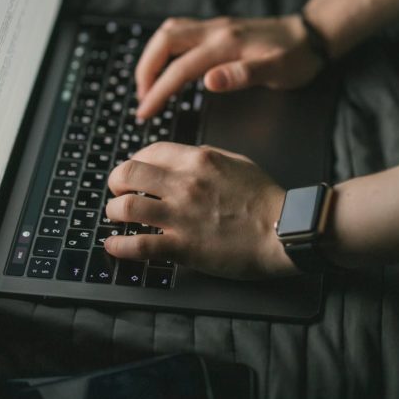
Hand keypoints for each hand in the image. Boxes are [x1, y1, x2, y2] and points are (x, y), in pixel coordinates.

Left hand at [103, 142, 296, 279]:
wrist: (284, 230)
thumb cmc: (266, 198)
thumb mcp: (237, 162)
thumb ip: (208, 157)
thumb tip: (185, 158)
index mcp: (199, 159)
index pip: (150, 152)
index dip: (134, 161)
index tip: (134, 172)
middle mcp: (185, 183)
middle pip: (128, 174)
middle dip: (116, 183)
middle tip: (117, 192)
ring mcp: (181, 215)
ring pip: (126, 207)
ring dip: (114, 212)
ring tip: (116, 217)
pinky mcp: (183, 247)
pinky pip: (138, 245)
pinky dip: (119, 246)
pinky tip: (114, 245)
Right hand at [135, 15, 322, 118]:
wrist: (312, 35)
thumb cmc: (298, 57)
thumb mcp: (278, 71)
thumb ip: (243, 75)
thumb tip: (208, 81)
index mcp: (226, 44)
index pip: (180, 68)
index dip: (159, 91)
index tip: (145, 112)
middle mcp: (216, 30)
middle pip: (164, 41)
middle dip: (146, 70)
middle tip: (142, 99)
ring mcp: (216, 26)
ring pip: (170, 32)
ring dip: (153, 57)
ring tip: (149, 85)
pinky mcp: (219, 28)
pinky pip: (181, 32)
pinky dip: (166, 49)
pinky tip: (168, 66)